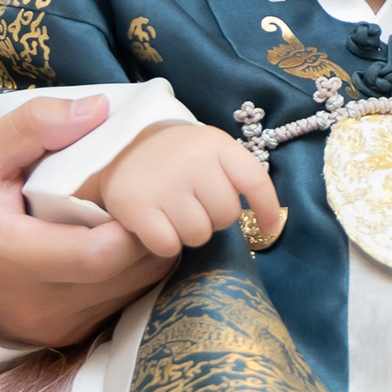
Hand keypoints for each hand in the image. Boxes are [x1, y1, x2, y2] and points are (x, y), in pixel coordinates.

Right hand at [0, 96, 178, 349]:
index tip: (140, 186)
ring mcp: (53, 327)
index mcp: (11, 260)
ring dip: (145, 251)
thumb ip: (34, 127)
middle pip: (125, 273)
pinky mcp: (64, 336)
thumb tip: (99, 109)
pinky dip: (131, 271)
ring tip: (133, 213)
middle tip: (148, 192)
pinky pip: (120, 303)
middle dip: (149, 230)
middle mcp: (36, 305)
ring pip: (131, 290)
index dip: (133, 222)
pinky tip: (117, 241)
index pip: (96, 255)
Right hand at [82, 121, 281, 260]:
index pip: (255, 180)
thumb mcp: (212, 152)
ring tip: (174, 212)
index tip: (270, 228)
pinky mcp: (135, 206)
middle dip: (214, 217)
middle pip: (226, 216)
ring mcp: (163, 183)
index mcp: (216, 145)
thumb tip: (269, 225)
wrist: (122, 148)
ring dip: (189, 232)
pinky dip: (165, 243)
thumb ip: (238, 178)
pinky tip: (157, 224)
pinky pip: (168, 246)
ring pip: (198, 235)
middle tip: (195, 204)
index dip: (267, 208)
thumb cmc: (178, 159)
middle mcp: (192, 161)